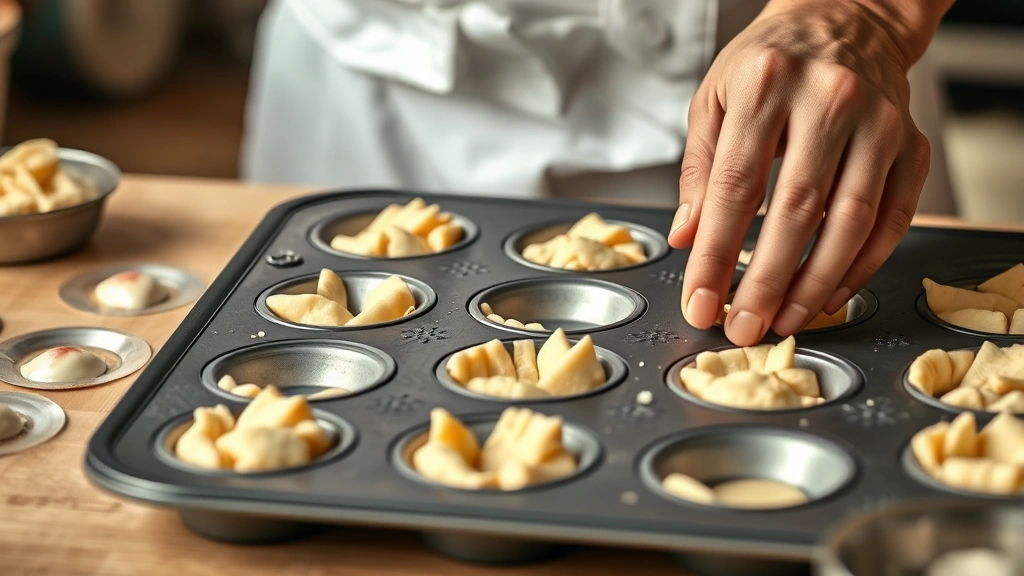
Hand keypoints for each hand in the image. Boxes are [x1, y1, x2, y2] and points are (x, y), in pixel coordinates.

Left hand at [668, 0, 943, 345]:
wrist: (845, 18)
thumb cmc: (770, 63)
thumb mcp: (714, 98)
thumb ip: (699, 169)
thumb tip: (686, 237)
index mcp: (766, 84)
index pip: (735, 186)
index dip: (716, 253)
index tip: (700, 299)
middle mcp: (829, 100)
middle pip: (796, 209)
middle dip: (766, 281)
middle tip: (743, 326)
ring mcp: (879, 124)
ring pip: (850, 221)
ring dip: (815, 283)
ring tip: (784, 320)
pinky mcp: (911, 146)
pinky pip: (892, 219)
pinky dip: (862, 265)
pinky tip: (830, 293)